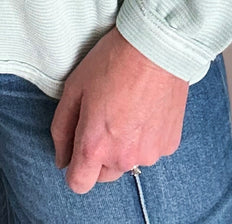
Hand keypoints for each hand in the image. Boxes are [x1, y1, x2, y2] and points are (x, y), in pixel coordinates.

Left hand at [50, 26, 187, 194]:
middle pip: (104, 175)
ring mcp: (150, 154)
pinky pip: (151, 149)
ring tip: (127, 109)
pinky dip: (146, 136)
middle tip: (104, 119)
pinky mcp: (170, 144)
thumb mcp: (74, 87)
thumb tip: (61, 159)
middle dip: (99, 155)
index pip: (78, 184)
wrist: (157, 46)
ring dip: (125, 146)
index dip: (74, 168)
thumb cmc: (112, 61)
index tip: (78, 149)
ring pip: (129, 161)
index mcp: (95, 147)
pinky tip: (146, 108)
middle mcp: (123, 158)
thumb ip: (62, 129)